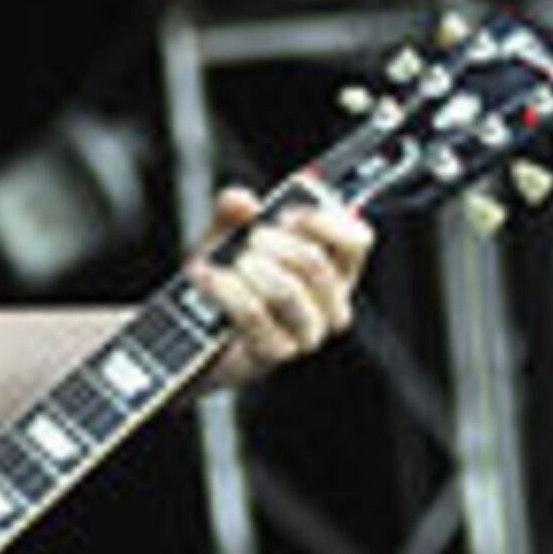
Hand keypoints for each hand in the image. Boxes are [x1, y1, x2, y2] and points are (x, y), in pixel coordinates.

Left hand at [193, 185, 370, 386]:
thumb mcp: (228, 238)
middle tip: (250, 239)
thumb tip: (240, 200)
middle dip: (273, 243)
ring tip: (230, 263)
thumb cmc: (228, 280)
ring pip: (286, 290)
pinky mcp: (276, 353)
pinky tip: (210, 278)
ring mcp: (307, 333)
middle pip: (314, 262)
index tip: (288, 213)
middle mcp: (331, 304)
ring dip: (249, 269)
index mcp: (335, 270)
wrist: (197, 331)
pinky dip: (226, 290)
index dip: (323, 220)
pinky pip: (254, 315)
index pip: (356, 240)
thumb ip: (232, 214)